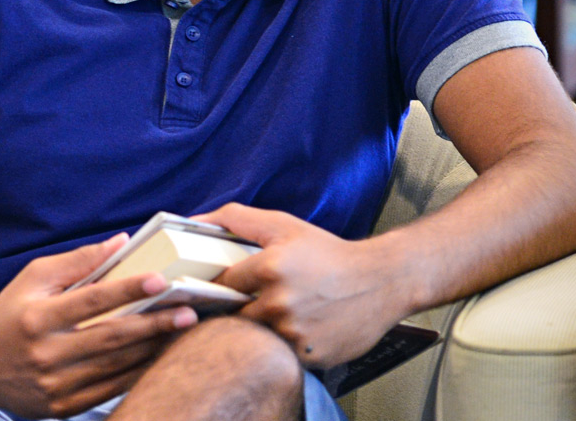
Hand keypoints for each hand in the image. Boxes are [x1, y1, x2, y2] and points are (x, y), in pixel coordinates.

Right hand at [0, 234, 197, 417]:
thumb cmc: (10, 313)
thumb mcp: (33, 278)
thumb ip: (78, 262)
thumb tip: (122, 243)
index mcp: (37, 317)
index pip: (91, 301)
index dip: (127, 290)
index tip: (160, 281)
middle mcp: (46, 354)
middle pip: (110, 337)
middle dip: (153, 324)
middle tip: (188, 313)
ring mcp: (54, 386)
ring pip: (115, 367)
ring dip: (152, 350)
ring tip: (181, 333)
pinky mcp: (61, 408)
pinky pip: (109, 391)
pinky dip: (136, 374)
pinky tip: (157, 359)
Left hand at [194, 204, 408, 368]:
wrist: (381, 280)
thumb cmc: (328, 253)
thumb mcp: (282, 225)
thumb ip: (235, 219)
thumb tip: (194, 219)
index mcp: (269, 268)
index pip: (222, 284)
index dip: (219, 285)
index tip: (222, 286)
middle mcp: (280, 302)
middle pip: (234, 315)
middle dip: (237, 308)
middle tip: (253, 300)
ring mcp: (295, 332)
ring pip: (256, 337)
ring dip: (261, 328)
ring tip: (280, 313)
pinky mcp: (311, 355)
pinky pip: (280, 355)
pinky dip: (283, 345)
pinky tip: (299, 328)